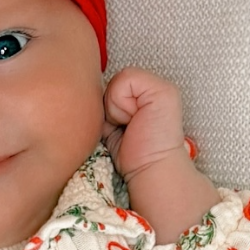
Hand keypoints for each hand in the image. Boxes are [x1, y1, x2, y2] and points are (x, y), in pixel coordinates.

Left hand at [102, 67, 187, 182]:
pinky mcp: (163, 90)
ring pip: (118, 80)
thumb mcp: (111, 124)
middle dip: (110, 107)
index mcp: (145, 94)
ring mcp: (161, 86)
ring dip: (115, 107)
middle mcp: (155, 86)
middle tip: (126, 127)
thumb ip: (105, 104)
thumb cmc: (130, 155)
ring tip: (131, 125)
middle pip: (113, 80)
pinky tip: (134, 121)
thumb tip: (86, 94)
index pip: (112, 83)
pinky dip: (121, 104)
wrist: (149, 170)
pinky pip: (125, 79)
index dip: (108, 106)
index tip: (120, 127)